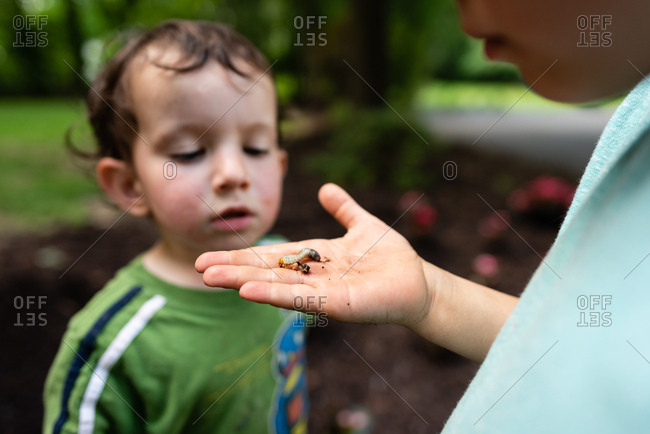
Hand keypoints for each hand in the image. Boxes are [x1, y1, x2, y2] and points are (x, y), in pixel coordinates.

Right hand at [196, 183, 435, 328]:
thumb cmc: (391, 257)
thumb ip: (343, 208)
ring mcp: (322, 293)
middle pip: (266, 272)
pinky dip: (274, 294)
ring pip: (276, 286)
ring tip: (211, 278)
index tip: (209, 258)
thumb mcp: (362, 225)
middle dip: (232, 270)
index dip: (241, 257)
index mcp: (313, 258)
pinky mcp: (337, 305)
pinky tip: (249, 291)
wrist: (419, 281)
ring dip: (243, 282)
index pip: (270, 257)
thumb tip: (325, 188)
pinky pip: (302, 298)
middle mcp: (312, 277)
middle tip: (197, 268)